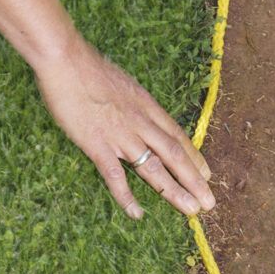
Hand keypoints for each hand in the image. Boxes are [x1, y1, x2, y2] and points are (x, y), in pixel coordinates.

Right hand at [33, 34, 215, 221]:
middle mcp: (139, 122)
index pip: (176, 135)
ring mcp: (120, 135)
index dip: (193, 156)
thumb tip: (136, 108)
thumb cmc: (87, 67)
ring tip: (191, 209)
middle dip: (193, 180)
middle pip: (173, 154)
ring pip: (154, 167)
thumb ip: (131, 101)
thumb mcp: (121, 82)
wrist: (65, 60)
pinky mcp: (97, 144)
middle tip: (208, 202)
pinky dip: (127, 196)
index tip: (206, 174)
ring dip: (174, 190)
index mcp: (145, 105)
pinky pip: (115, 175)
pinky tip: (137, 213)